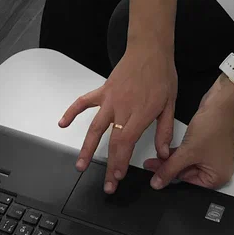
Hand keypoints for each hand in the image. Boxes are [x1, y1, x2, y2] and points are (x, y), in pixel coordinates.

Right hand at [59, 41, 177, 193]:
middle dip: (108, 166)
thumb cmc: (161, 74)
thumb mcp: (171, 103)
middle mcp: (122, 108)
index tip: (117, 177)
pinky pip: (83, 102)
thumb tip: (164, 152)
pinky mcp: (103, 90)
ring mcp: (110, 99)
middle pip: (111, 142)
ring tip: (79, 165)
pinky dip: (72, 112)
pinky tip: (62, 123)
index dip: (120, 162)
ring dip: (86, 148)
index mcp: (141, 113)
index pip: (126, 143)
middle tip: (106, 184)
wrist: (150, 49)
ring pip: (94, 127)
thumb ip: (165, 130)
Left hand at [142, 78, 233, 189]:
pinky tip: (165, 151)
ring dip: (171, 159)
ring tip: (156, 157)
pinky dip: (178, 152)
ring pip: (186, 163)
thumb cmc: (215, 126)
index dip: (171, 180)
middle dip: (169, 168)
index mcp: (217, 178)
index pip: (188, 185)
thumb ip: (169, 169)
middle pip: (187, 174)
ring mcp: (211, 157)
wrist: (221, 103)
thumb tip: (158, 182)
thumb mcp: (187, 152)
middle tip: (152, 165)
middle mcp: (216, 169)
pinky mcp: (205, 145)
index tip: (155, 177)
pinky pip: (188, 153)